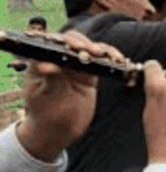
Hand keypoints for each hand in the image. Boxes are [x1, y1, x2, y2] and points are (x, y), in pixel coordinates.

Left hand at [16, 32, 124, 160]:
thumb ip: (49, 80)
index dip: (65, 42)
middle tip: (95, 52)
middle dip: (85, 44)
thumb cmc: (45, 115)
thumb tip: (47, 65)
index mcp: (41, 61)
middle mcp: (58, 60)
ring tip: (111, 56)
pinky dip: (110, 59)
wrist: (59, 130)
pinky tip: (118, 61)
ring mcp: (75, 66)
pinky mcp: (89, 74)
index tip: (75, 47)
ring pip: (90, 49)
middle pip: (73, 42)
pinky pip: (101, 62)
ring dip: (102, 50)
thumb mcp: (45, 98)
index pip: (52, 44)